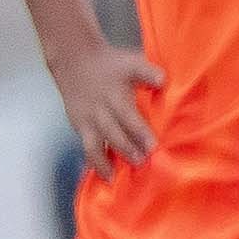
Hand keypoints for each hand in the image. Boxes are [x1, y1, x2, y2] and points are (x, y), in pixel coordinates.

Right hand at [50, 39, 167, 170]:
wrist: (74, 61)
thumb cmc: (109, 64)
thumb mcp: (131, 63)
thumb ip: (149, 73)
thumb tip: (164, 82)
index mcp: (114, 97)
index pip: (129, 118)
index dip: (140, 133)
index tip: (152, 147)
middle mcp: (99, 112)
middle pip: (112, 135)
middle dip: (126, 151)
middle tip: (140, 164)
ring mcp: (86, 121)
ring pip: (94, 146)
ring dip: (104, 163)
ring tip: (114, 178)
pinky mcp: (78, 126)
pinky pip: (86, 147)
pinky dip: (93, 161)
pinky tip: (102, 173)